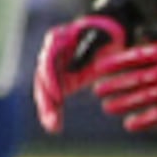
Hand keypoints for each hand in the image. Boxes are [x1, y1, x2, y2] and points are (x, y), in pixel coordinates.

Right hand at [33, 0, 156, 132]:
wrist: (113, 29)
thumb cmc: (108, 32)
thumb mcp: (101, 38)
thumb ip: (85, 50)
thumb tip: (69, 69)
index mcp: (57, 39)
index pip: (48, 61)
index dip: (52, 79)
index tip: (57, 96)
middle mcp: (50, 53)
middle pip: (43, 79)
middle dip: (47, 101)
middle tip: (52, 120)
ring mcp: (54, 67)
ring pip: (45, 91)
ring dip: (48, 109)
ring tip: (52, 127)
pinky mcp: (62, 79)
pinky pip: (54, 96)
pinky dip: (53, 110)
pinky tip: (54, 125)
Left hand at [92, 25, 156, 131]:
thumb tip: (139, 33)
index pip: (135, 57)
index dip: (115, 64)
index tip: (99, 69)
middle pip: (136, 79)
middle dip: (114, 86)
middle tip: (97, 91)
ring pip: (145, 98)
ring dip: (124, 104)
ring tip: (107, 107)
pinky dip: (145, 120)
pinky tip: (130, 124)